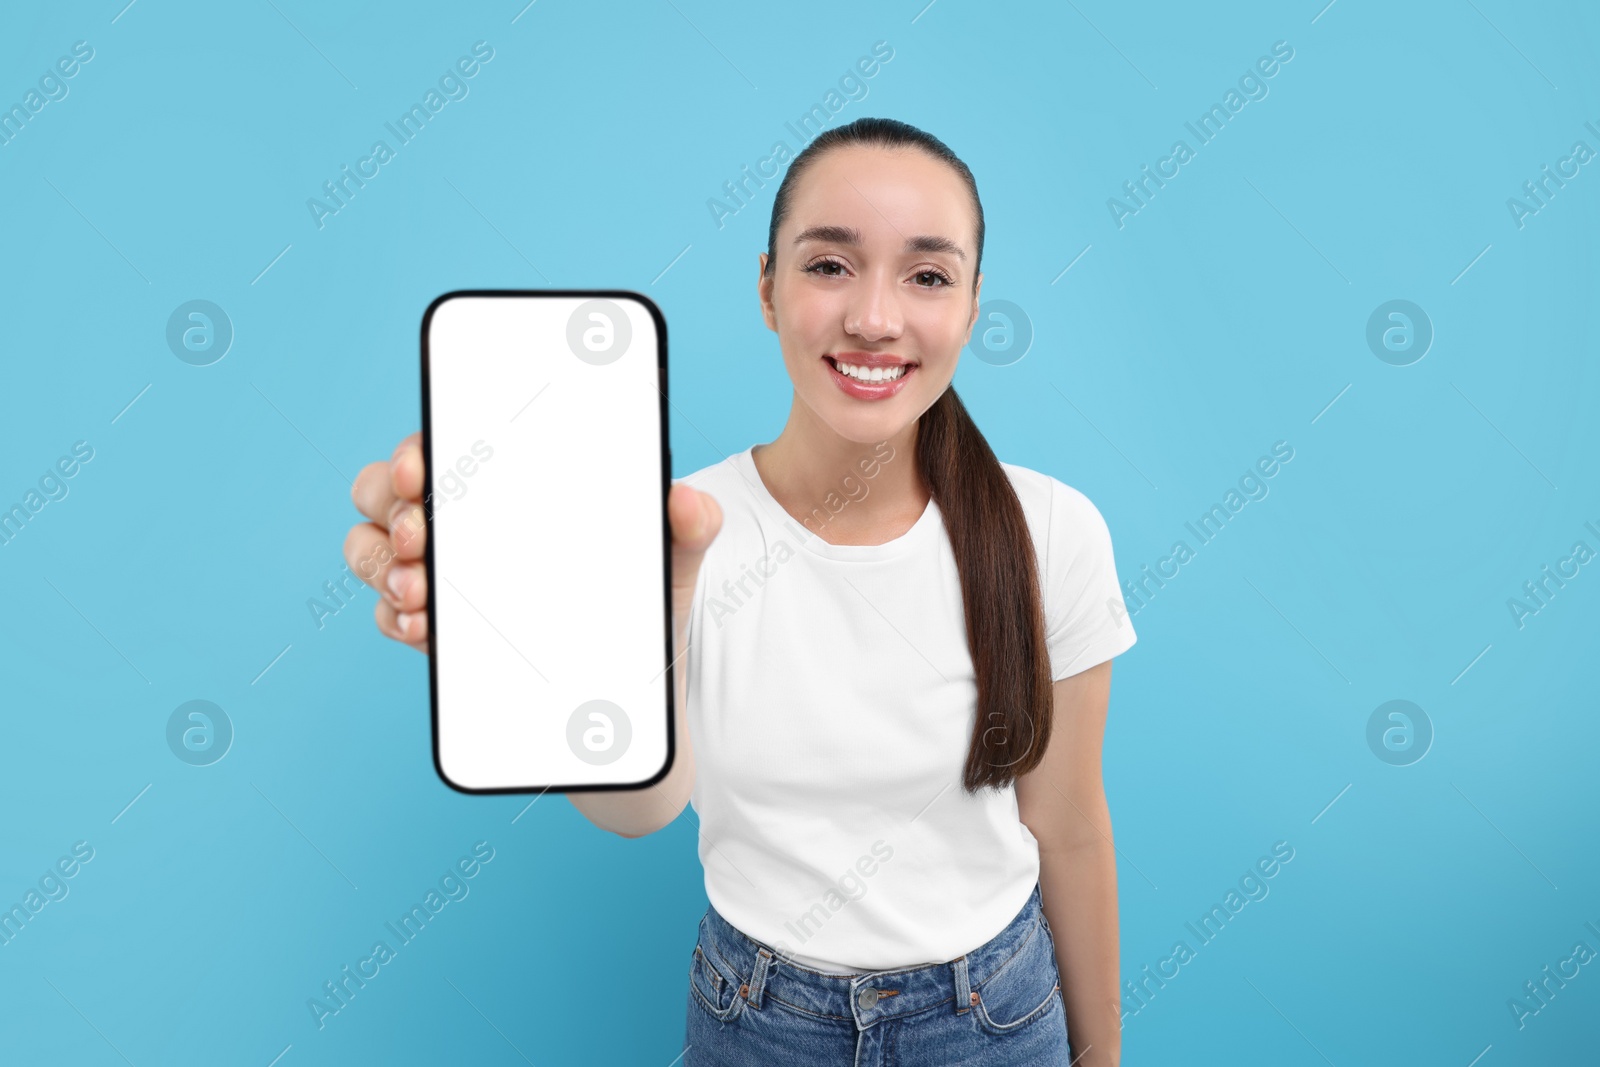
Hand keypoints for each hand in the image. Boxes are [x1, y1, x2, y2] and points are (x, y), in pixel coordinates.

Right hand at [344, 432, 723, 667]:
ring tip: (420, 589)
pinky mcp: (440, 634)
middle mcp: (468, 524)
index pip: (447, 444)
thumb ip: (692, 527)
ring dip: (381, 563)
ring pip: (372, 548)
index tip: (423, 466)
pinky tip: (423, 629)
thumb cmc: (643, 605)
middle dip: (390, 506)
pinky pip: (389, 616)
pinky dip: (394, 619)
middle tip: (422, 536)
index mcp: (514, 486)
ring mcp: (446, 577)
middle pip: (387, 490)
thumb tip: (691, 500)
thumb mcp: (672, 563)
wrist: (635, 701)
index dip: (419, 447)